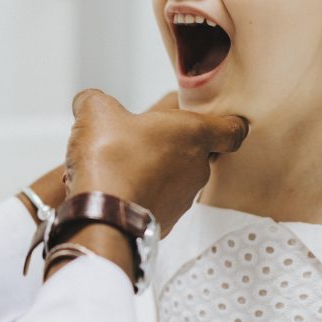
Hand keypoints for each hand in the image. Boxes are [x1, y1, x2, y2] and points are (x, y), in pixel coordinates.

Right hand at [64, 89, 246, 235]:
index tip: (218, 120)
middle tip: (146, 137)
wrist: (102, 218)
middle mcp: (198, 168)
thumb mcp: (96, 112)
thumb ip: (95, 100)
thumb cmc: (111, 160)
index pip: (233, 129)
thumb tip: (88, 101)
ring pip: (177, 178)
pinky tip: (118, 189)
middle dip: (174, 144)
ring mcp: (184, 198)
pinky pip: (160, 201)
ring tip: (124, 166)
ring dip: (157, 170)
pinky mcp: (167, 221)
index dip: (228, 123)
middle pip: (199, 151)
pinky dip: (144, 194)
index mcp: (194, 134)